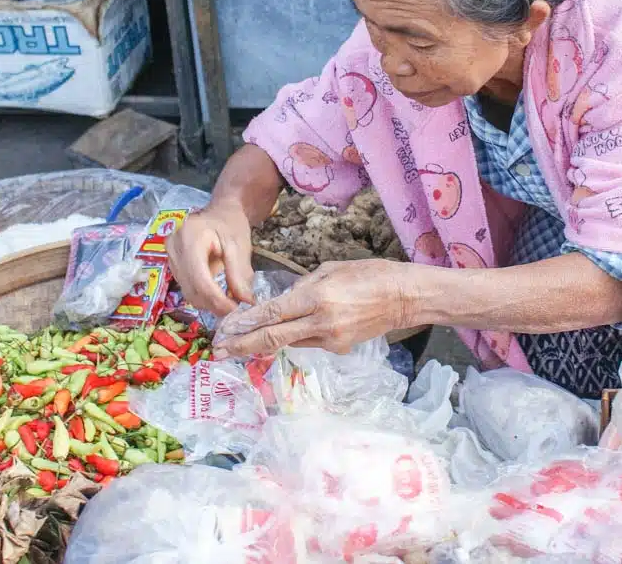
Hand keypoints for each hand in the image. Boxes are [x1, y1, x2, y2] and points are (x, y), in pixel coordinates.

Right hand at [165, 198, 255, 317]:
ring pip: (188, 292)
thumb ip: (240, 274)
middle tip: (236, 308)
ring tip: (229, 300)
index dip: (217, 299)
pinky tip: (218, 293)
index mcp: (189, 237)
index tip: (236, 309)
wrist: (221, 212)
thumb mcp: (239, 246)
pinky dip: (203, 296)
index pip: (200, 279)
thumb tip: (245, 302)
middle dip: (214, 303)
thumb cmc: (231, 224)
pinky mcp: (172, 265)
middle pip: (191, 288)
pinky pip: (186, 288)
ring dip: (209, 302)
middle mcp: (173, 247)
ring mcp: (170, 256)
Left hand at [211, 259, 412, 358]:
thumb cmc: (370, 274)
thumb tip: (280, 301)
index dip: (244, 324)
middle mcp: (320, 323)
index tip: (223, 330)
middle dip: (241, 346)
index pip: (271, 314)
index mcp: (317, 298)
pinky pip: (308, 342)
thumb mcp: (330, 270)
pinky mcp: (339, 349)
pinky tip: (287, 332)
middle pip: (272, 339)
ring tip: (240, 344)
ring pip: (289, 342)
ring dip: (264, 343)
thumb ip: (301, 287)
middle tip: (217, 352)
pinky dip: (294, 337)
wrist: (404, 298)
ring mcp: (330, 340)